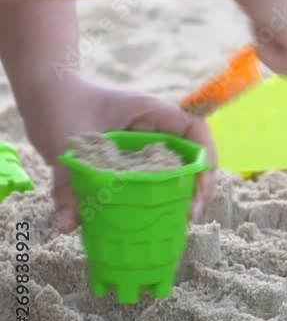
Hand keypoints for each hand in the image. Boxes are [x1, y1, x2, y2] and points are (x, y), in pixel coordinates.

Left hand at [21, 77, 215, 232]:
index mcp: (151, 111)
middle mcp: (156, 126)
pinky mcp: (135, 155)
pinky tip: (158, 216)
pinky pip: (158, 174)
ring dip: (185, 192)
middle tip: (191, 215)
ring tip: (180, 221)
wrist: (45, 92)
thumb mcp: (64, 144)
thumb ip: (67, 184)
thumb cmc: (60, 105)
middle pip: (193, 154)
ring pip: (179, 166)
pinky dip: (163, 194)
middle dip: (199, 185)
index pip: (194, 130)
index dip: (206, 157)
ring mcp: (148, 141)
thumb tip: (69, 227)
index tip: (199, 188)